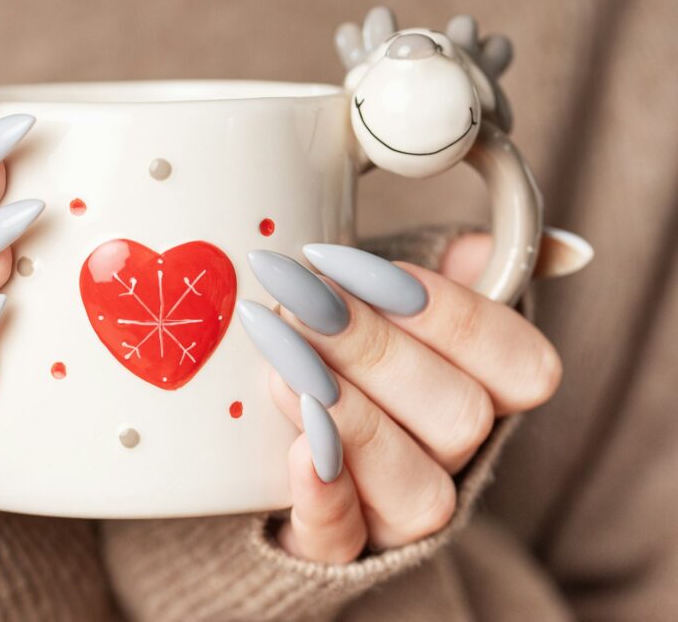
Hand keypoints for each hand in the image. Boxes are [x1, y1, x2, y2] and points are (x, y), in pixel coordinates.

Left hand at [238, 236, 561, 562]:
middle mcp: (458, 460)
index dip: (449, 313)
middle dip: (375, 350)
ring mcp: (399, 511)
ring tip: (283, 361)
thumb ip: (456, 265)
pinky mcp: (336, 545)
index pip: (522, 366)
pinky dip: (324, 497)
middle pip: (461, 420)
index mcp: (491, 393)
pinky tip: (297, 450)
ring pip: (418, 491)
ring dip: (351, 419)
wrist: (273, 421)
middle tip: (301, 299)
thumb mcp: (395, 287)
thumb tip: (510, 250)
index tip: (358, 264)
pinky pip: (343, 542)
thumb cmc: (350, 338)